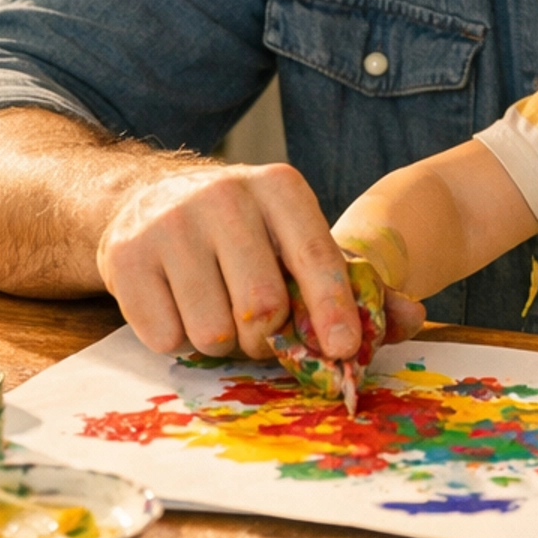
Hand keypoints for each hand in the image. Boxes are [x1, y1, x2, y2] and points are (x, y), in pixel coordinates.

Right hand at [94, 157, 422, 360]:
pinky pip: (166, 338)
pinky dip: (178, 339)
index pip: (314, 256)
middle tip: (261, 331)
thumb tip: (413, 317)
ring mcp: (169, 224)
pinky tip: (178, 305)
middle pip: (261, 307)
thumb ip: (355, 283)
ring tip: (216, 310)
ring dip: (221, 342)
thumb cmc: (242, 233)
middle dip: (267, 338)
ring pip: (212, 331)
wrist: (147, 201)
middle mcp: (224, 196)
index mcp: (279, 188)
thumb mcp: (296, 239)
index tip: (343, 349)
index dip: (332, 309)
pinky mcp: (124, 257)